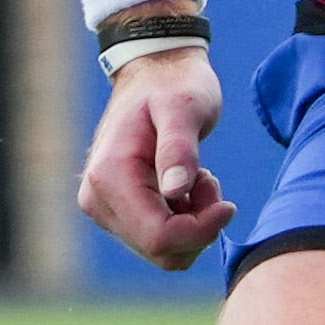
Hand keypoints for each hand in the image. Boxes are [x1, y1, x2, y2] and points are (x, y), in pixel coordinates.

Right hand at [76, 47, 236, 270]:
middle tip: (209, 181)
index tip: (228, 203)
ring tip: (199, 178)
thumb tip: (175, 193)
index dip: (200, 230)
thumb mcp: (185, 107)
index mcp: (109, 175)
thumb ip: (179, 148)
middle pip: (160, 250)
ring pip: (162, 251)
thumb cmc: (174, 85)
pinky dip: (184, 220)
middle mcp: (97, 199)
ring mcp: (103, 208)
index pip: (158, 236)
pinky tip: (188, 184)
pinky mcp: (117, 211)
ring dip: (193, 223)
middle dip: (197, 226)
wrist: (156, 72)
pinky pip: (159, 239)